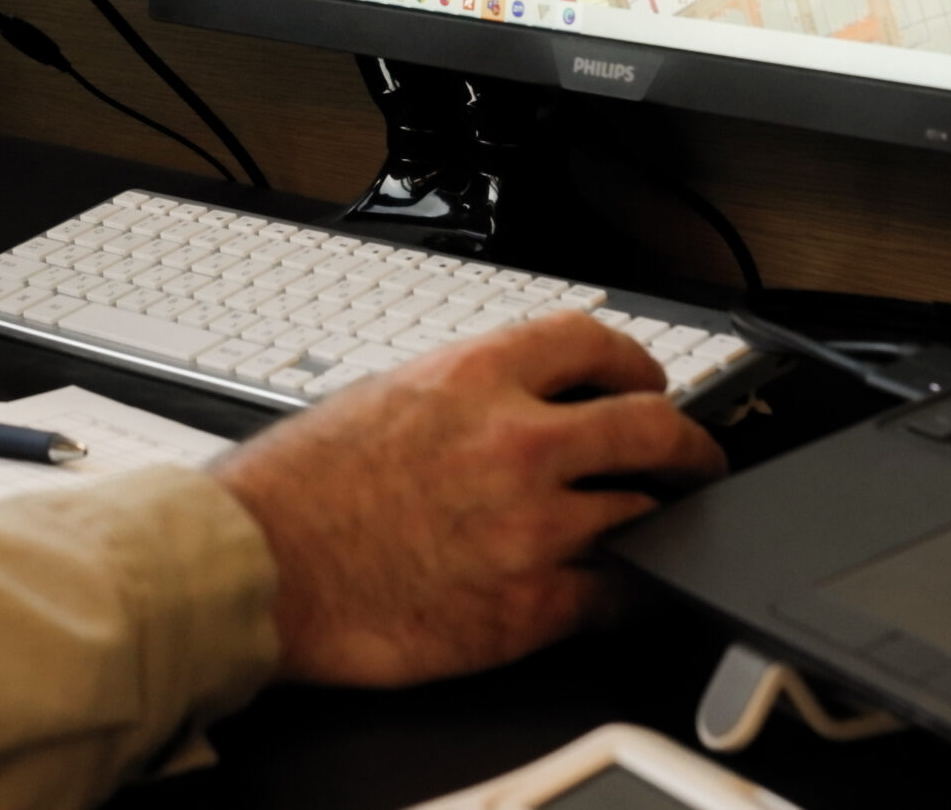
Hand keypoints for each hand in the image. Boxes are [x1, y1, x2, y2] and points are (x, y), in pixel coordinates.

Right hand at [213, 311, 726, 686]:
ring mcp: (530, 527)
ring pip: (647, 513)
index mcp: (477, 375)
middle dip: (688, 444)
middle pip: (653, 426)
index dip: (639, 365)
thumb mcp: (387, 393)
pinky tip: (627, 587)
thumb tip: (527, 399)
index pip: (598, 343)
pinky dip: (632, 590)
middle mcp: (516, 442)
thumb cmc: (298, 488)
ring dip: (658, 519)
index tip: (648, 383)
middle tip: (694, 459)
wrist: (256, 567)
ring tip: (657, 525)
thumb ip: (470, 393)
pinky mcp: (527, 606)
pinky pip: (619, 595)